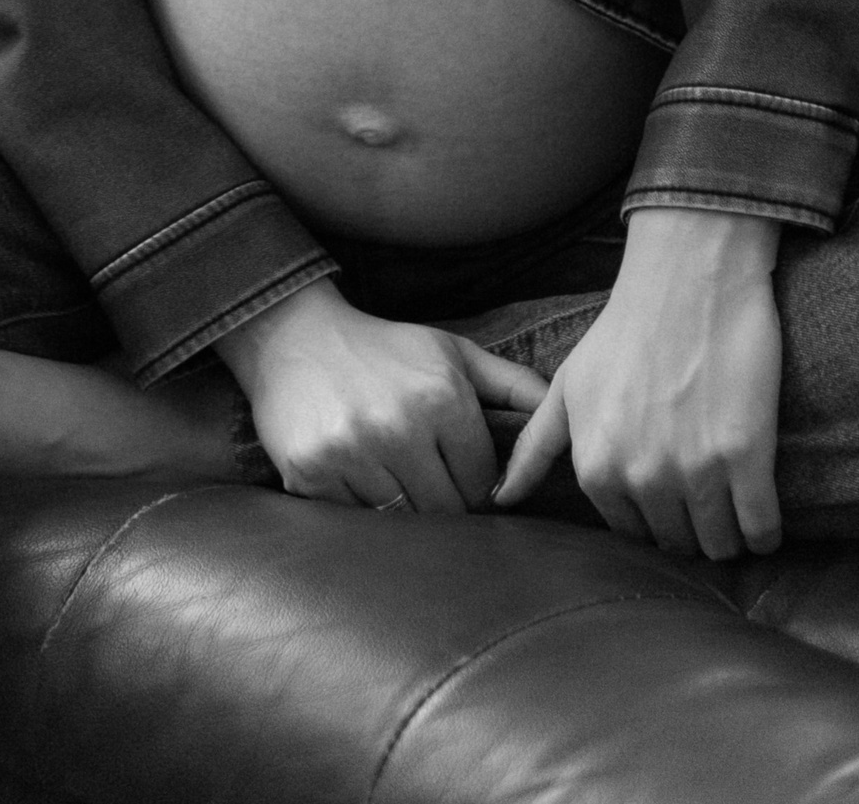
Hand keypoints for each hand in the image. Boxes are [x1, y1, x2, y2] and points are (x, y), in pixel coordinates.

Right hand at [216, 279, 548, 513]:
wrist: (292, 335)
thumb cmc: (384, 348)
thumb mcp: (452, 352)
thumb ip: (514, 384)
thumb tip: (566, 419)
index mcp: (442, 397)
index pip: (483, 485)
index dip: (476, 488)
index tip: (458, 477)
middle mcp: (399, 426)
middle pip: (446, 512)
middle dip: (443, 506)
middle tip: (428, 486)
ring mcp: (352, 452)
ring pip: (401, 522)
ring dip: (401, 509)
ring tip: (391, 480)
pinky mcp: (311, 472)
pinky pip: (353, 521)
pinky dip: (358, 510)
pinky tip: (354, 478)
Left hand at [494, 207, 783, 559]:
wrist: (688, 278)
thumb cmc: (625, 330)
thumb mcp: (567, 386)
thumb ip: (533, 448)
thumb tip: (499, 499)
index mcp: (597, 467)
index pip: (632, 534)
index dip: (652, 516)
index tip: (668, 493)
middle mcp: (643, 477)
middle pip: (677, 544)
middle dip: (690, 528)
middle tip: (703, 491)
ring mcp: (696, 471)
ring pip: (720, 547)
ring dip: (729, 535)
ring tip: (733, 500)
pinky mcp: (747, 457)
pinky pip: (762, 532)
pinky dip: (766, 532)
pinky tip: (762, 509)